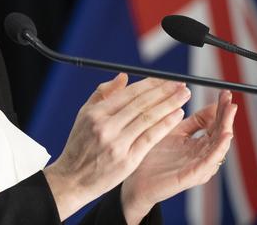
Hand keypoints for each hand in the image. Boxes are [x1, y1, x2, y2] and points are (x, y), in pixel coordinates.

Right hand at [44, 74, 190, 219]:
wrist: (73, 179)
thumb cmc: (79, 145)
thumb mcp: (84, 115)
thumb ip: (103, 94)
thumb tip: (124, 77)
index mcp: (95, 113)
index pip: (128, 94)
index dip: (149, 84)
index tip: (164, 78)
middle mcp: (105, 126)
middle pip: (140, 104)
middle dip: (163, 91)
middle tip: (180, 84)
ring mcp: (117, 143)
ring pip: (148, 118)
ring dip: (169, 104)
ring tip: (184, 95)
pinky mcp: (128, 160)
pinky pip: (150, 138)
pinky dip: (165, 124)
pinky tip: (177, 115)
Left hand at [121, 90, 236, 223]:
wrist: (133, 178)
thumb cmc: (149, 153)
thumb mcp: (169, 129)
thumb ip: (186, 118)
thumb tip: (198, 98)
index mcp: (195, 143)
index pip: (212, 123)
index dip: (219, 109)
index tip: (225, 93)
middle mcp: (199, 154)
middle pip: (218, 133)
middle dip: (226, 116)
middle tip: (230, 99)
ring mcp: (196, 165)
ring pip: (217, 147)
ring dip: (226, 129)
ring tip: (230, 114)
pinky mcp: (190, 176)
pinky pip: (208, 162)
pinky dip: (218, 149)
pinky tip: (224, 136)